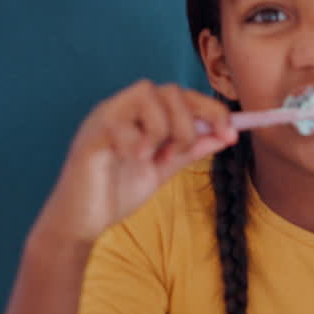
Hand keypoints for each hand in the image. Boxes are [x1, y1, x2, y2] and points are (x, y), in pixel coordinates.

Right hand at [34, 81, 237, 244]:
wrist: (81, 224)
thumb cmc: (117, 192)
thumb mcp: (164, 168)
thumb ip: (191, 149)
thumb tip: (225, 134)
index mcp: (139, 114)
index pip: (182, 94)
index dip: (211, 110)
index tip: (231, 134)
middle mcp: (121, 108)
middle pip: (168, 89)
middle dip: (188, 122)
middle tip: (181, 153)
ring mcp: (103, 118)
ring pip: (147, 94)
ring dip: (163, 128)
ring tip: (155, 158)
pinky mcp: (90, 137)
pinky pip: (121, 122)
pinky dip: (136, 141)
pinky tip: (132, 160)